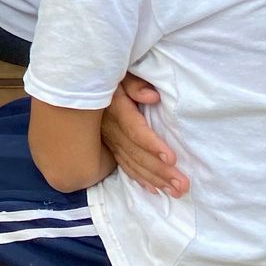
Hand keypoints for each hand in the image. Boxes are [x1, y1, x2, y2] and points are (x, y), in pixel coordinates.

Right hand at [101, 74, 185, 196]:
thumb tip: (151, 97)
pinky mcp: (108, 144)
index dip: (152, 144)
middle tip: (182, 186)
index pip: (134, 129)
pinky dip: (139, 177)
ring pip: (131, 162)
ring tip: (176, 192)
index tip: (172, 158)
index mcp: (115, 108)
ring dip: (153, 179)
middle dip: (159, 171)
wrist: (82, 82)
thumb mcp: (121, 73)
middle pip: (135, 152)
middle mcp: (109, 127)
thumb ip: (134, 84)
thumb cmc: (110, 75)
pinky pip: (123, 164)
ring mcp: (107, 138)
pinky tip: (153, 189)